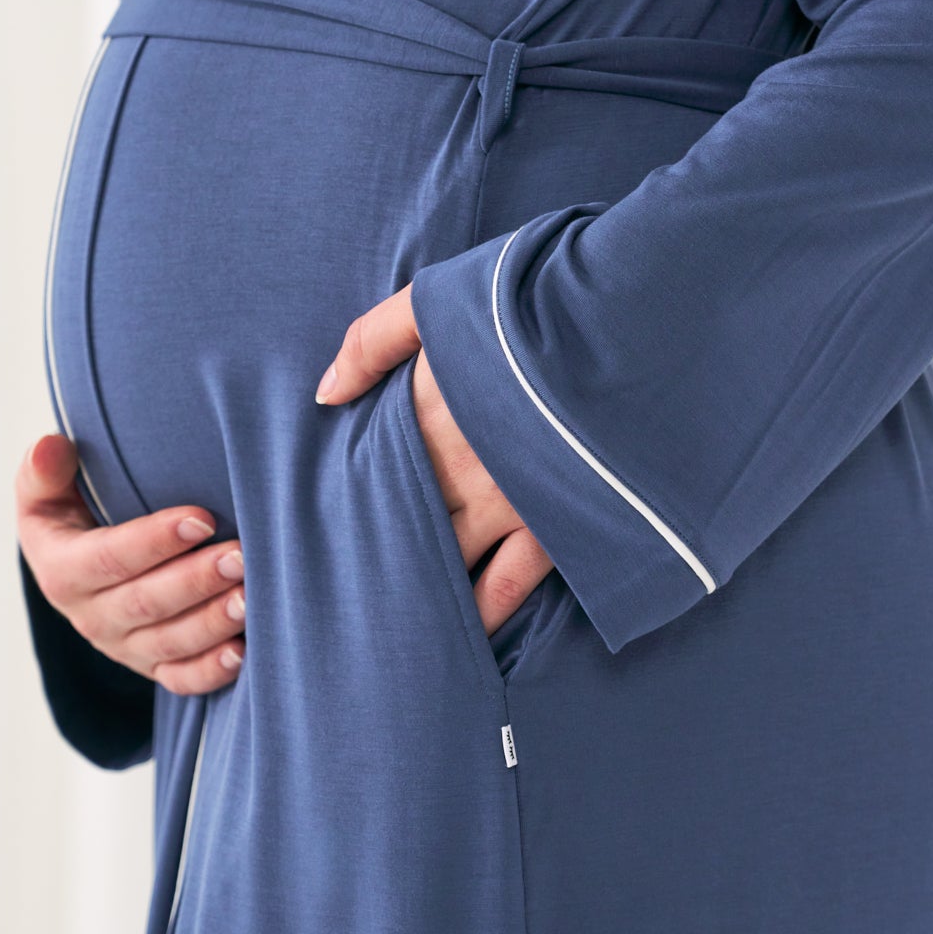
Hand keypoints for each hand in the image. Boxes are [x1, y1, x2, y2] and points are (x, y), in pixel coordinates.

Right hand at [15, 433, 247, 694]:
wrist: (86, 567)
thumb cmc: (75, 517)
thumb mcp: (48, 495)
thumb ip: (43, 472)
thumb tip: (50, 446)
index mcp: (64, 570)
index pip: (107, 558)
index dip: (153, 541)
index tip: (202, 516)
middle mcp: (92, 616)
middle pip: (145, 603)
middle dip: (195, 580)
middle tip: (241, 554)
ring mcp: (125, 647)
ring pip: (169, 643)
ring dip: (212, 622)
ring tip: (252, 596)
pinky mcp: (153, 666)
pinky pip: (180, 679)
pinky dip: (211, 671)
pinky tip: (244, 651)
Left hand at [315, 282, 553, 634]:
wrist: (629, 321)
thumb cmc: (536, 300)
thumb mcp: (443, 297)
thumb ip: (374, 340)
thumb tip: (325, 397)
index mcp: (425, 410)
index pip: (363, 472)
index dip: (334, 500)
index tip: (303, 529)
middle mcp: (458, 467)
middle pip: (396, 523)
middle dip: (366, 554)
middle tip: (327, 594)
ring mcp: (508, 502)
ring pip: (444, 560)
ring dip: (413, 587)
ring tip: (380, 627)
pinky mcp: (557, 523)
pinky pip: (510, 584)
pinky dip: (481, 612)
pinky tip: (459, 636)